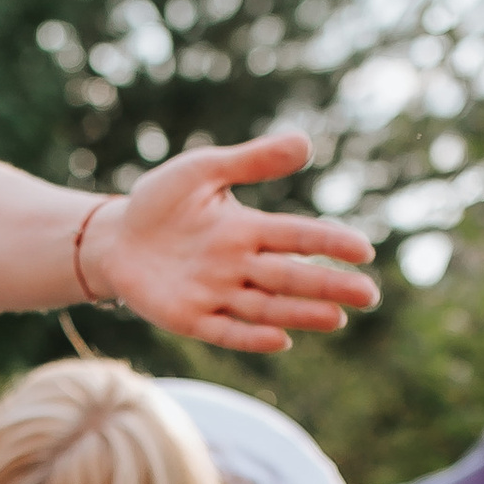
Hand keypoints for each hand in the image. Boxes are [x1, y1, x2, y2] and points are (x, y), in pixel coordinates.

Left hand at [82, 130, 377, 353]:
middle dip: (329, 285)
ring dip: (301, 313)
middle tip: (369, 295)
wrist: (114, 237)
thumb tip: (306, 143)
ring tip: (337, 319)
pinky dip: (250, 336)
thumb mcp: (202, 171)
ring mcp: (216, 294)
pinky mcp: (190, 318)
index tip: (364, 250)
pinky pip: (225, 331)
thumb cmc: (161, 201)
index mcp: (246, 229)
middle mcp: (238, 265)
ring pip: (266, 306)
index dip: (329, 242)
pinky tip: (280, 340)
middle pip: (291, 276)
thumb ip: (251, 160)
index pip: (297, 236)